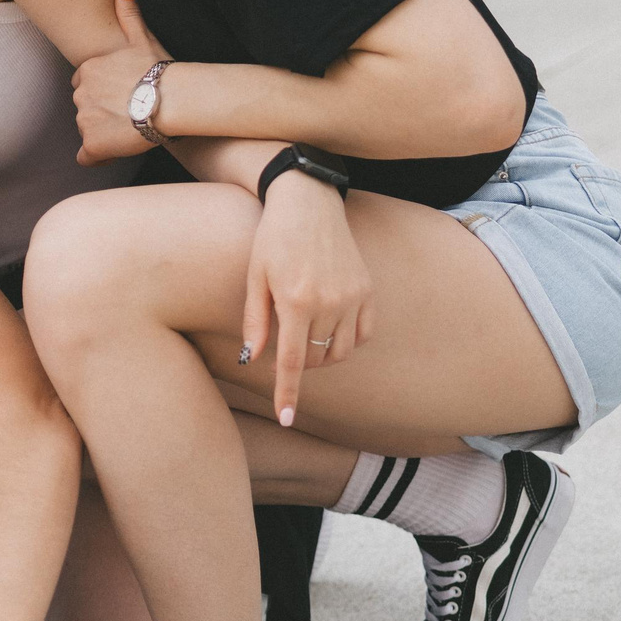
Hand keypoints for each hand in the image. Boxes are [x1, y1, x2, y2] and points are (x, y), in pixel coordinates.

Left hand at [71, 0, 172, 165]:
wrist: (171, 101)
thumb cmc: (160, 70)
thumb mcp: (142, 38)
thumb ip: (129, 13)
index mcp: (87, 70)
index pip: (85, 84)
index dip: (103, 93)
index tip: (123, 97)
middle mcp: (80, 94)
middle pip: (85, 108)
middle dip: (102, 113)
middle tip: (129, 115)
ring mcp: (84, 120)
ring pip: (88, 130)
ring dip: (103, 133)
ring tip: (130, 131)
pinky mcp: (92, 144)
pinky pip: (86, 156)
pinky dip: (97, 156)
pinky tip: (115, 151)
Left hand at [241, 171, 373, 426]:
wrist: (308, 201)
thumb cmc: (272, 239)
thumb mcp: (255, 278)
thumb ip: (255, 322)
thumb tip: (253, 361)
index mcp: (296, 301)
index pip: (293, 362)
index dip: (287, 393)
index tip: (286, 418)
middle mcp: (329, 302)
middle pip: (316, 359)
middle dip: (299, 363)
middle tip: (284, 342)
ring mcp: (353, 296)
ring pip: (340, 351)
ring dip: (322, 355)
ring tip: (305, 334)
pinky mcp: (367, 289)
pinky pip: (363, 334)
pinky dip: (346, 340)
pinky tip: (330, 327)